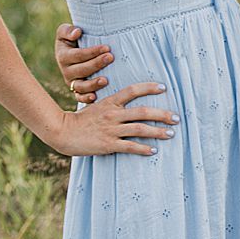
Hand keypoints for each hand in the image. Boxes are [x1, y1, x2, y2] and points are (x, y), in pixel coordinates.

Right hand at [45, 82, 178, 156]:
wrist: (62, 131)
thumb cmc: (82, 119)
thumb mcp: (98, 105)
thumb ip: (113, 104)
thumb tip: (130, 102)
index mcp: (111, 102)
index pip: (133, 90)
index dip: (149, 87)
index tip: (164, 88)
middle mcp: (113, 114)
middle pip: (143, 111)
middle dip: (163, 114)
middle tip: (177, 118)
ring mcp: (111, 129)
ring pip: (140, 129)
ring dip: (158, 132)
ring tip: (171, 134)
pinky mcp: (107, 144)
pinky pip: (129, 146)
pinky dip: (143, 148)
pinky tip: (153, 150)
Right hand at [55, 23, 111, 102]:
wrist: (77, 49)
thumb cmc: (74, 38)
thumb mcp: (66, 32)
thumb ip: (67, 30)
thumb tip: (77, 32)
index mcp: (63, 56)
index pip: (77, 55)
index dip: (92, 52)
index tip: (107, 47)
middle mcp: (67, 71)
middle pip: (81, 70)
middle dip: (96, 64)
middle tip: (110, 57)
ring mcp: (72, 82)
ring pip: (80, 86)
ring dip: (92, 84)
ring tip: (105, 80)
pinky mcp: (78, 91)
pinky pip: (79, 98)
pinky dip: (85, 99)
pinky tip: (94, 97)